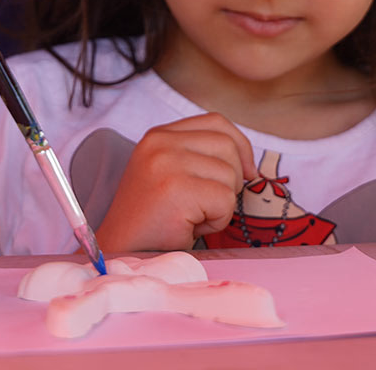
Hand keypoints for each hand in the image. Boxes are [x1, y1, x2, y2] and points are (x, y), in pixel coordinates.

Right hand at [95, 113, 255, 254]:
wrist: (123, 253)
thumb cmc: (155, 221)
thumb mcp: (172, 174)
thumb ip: (200, 157)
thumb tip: (251, 165)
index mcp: (159, 135)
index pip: (216, 122)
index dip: (240, 146)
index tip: (246, 172)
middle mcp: (160, 142)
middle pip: (227, 146)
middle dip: (231, 179)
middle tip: (206, 205)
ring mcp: (166, 163)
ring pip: (230, 175)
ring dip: (221, 204)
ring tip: (192, 217)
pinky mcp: (176, 189)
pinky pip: (225, 200)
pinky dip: (217, 220)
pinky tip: (191, 227)